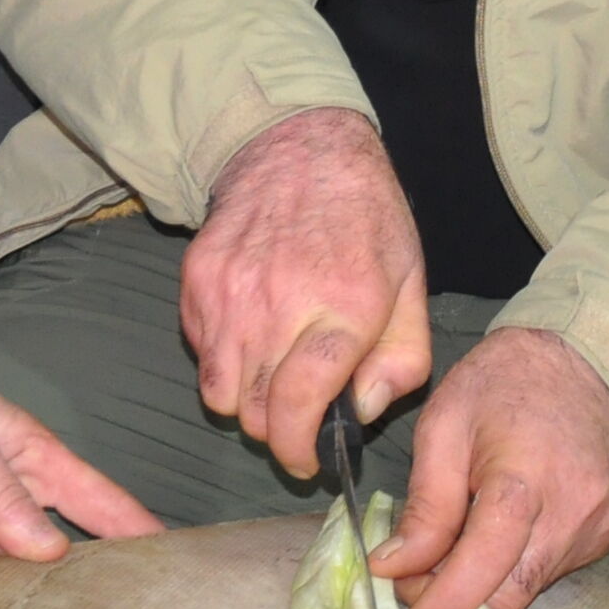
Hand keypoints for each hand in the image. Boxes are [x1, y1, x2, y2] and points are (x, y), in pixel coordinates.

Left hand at [0, 335, 159, 603]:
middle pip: (56, 547)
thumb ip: (1, 491)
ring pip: (9, 573)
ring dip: (25, 597)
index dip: (132, 527)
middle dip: (84, 578)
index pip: (93, 497)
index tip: (172, 564)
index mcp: (28, 455)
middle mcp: (4, 496)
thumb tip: (48, 550)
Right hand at [182, 108, 432, 479]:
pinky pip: (201, 355)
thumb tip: (363, 412)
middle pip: (255, 412)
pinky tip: (252, 335)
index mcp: (345, 306)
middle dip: (275, 431)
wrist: (300, 148)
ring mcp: (231, 291)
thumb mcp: (411, 283)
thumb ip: (402, 360)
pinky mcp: (197, 280)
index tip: (309, 460)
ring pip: (219, 394)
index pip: (300, 404)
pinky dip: (222, 363)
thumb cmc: (366, 220)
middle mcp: (280, 302)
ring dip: (245, 403)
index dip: (299, 448)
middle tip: (295, 418)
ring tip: (271, 381)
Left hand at [374, 326, 608, 608]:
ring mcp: (593, 527)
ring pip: (528, 589)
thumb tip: (395, 566)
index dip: (446, 604)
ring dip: (481, 587)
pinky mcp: (602, 535)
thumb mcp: (444, 425)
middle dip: (457, 603)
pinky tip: (490, 536)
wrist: (582, 362)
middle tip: (413, 583)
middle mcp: (570, 513)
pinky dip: (511, 569)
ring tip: (447, 550)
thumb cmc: (503, 383)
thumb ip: (425, 504)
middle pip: (509, 594)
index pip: (485, 565)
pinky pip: (548, 572)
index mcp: (523, 480)